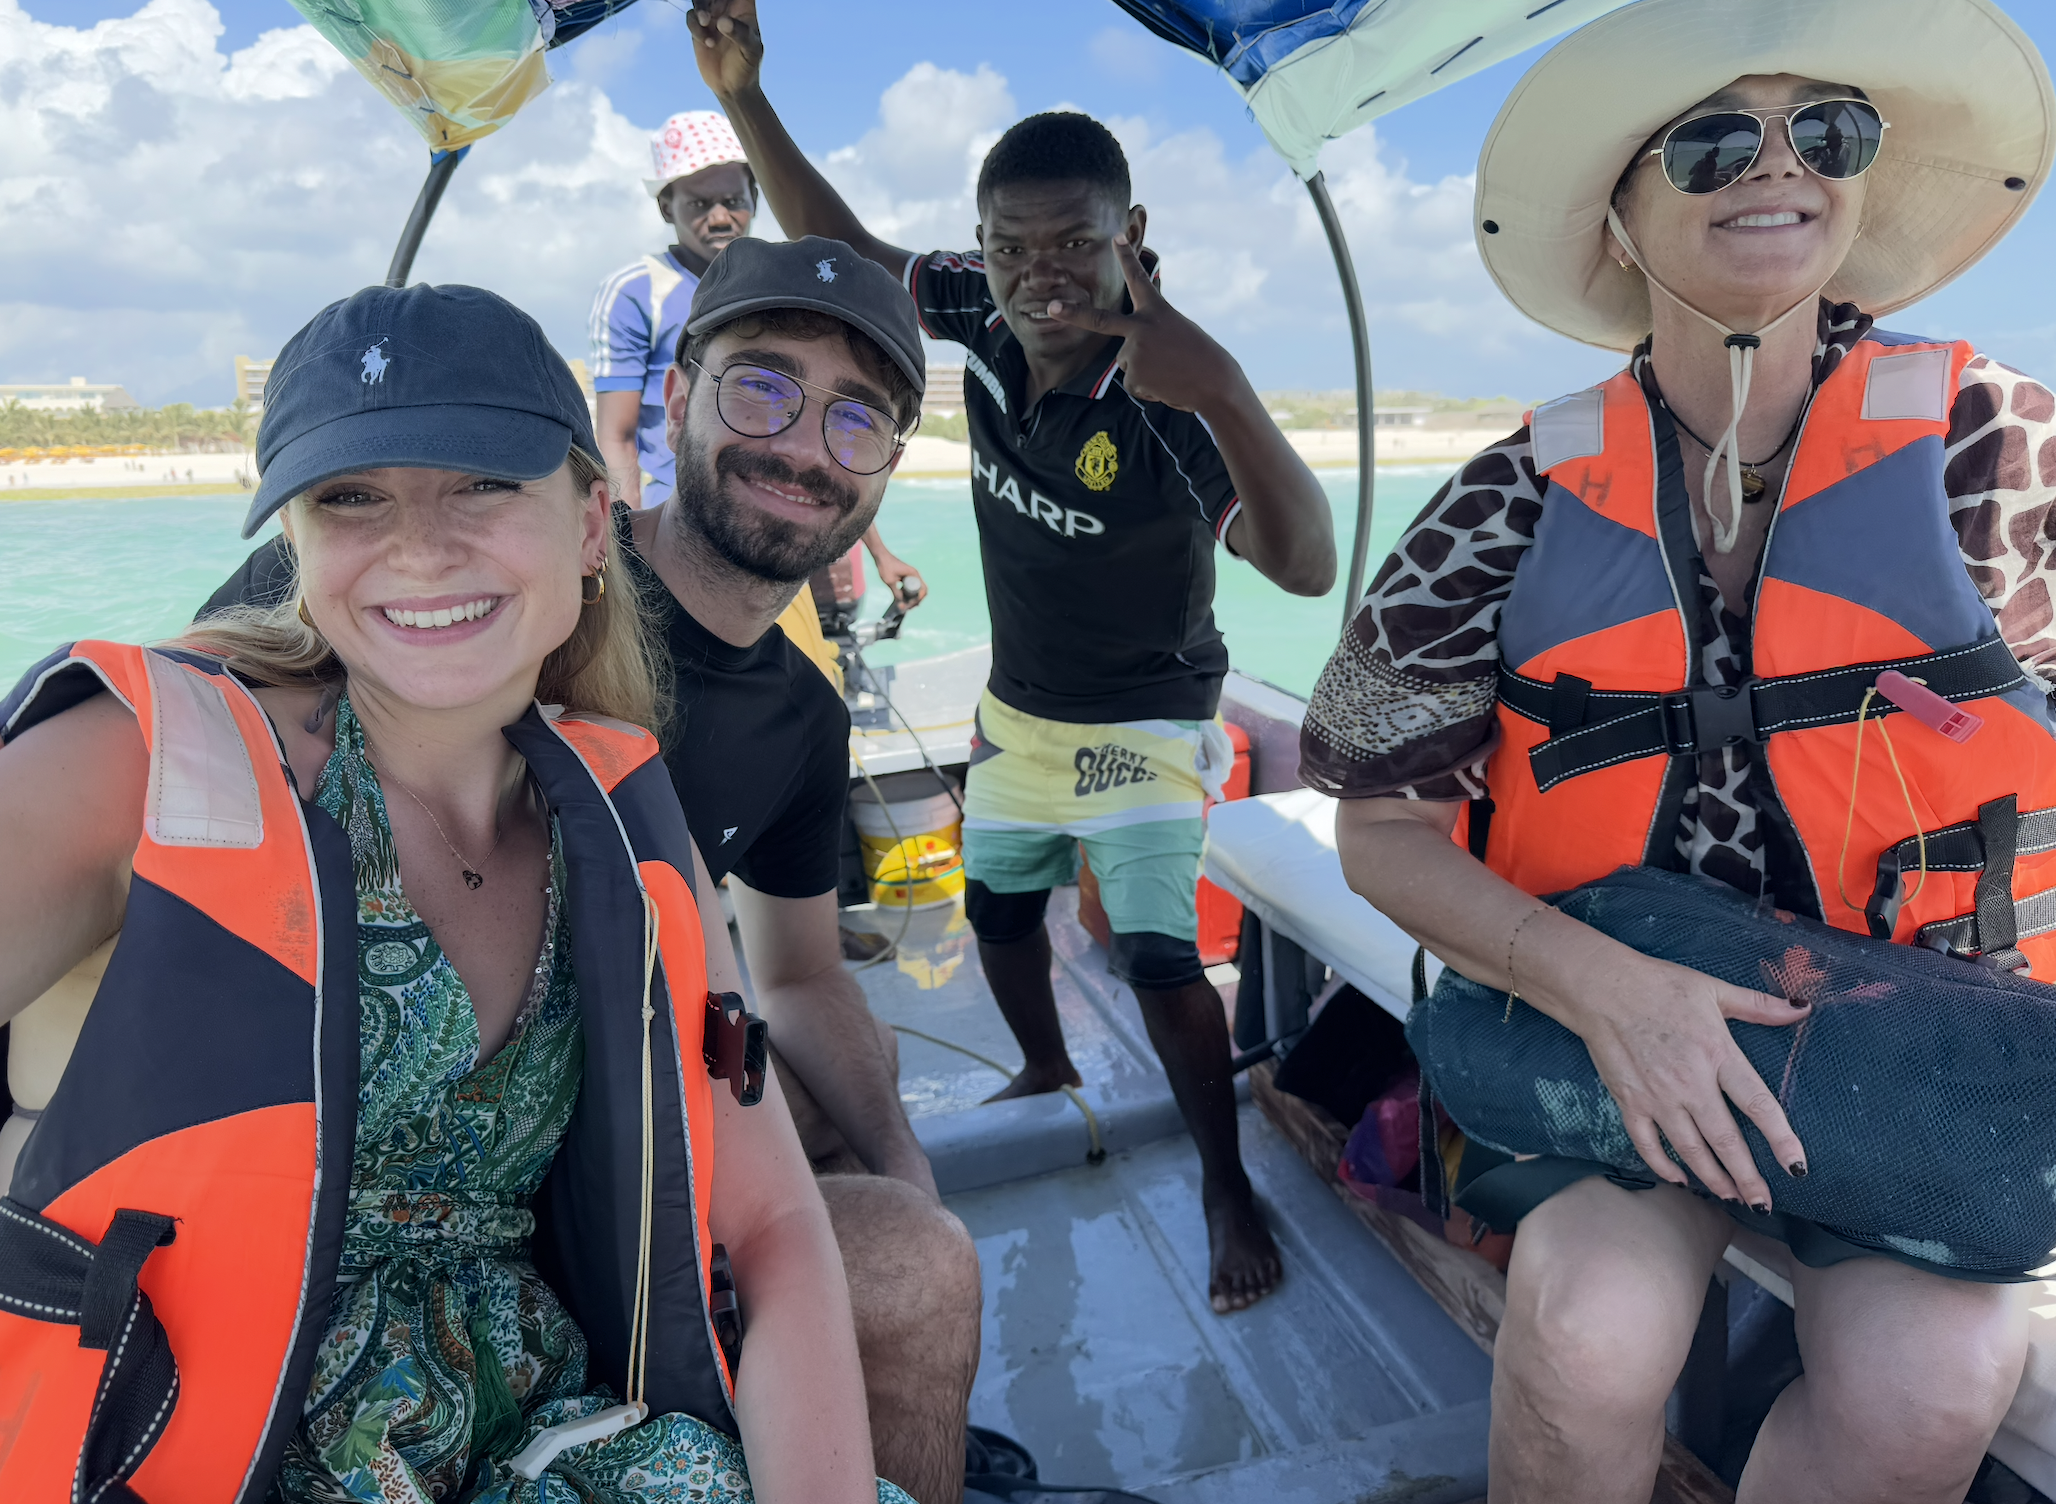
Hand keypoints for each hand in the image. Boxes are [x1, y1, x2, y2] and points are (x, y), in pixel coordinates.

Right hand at [688, 0, 762, 100]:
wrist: (731, 88)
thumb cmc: (747, 67)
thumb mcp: (750, 51)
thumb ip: (740, 34)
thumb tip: (722, 21)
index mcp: (744, 7)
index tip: (724, 7)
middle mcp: (728, 8)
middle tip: (708, 13)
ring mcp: (712, 17)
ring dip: (700, 8)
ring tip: (705, 22)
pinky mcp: (699, 28)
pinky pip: (691, 16)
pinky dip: (695, 27)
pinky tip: (708, 43)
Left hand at [872, 553, 924, 607]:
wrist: (880, 556)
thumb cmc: (885, 566)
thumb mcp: (890, 581)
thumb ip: (896, 593)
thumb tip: (901, 604)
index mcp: (914, 574)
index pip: (923, 589)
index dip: (919, 599)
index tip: (910, 604)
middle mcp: (915, 575)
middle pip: (920, 592)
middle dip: (915, 601)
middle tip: (906, 608)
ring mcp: (911, 576)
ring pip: (915, 591)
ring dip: (911, 600)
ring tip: (903, 607)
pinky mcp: (906, 578)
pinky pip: (910, 588)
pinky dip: (907, 596)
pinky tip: (901, 601)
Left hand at [1043, 237, 1237, 413]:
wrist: (1214, 383)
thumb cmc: (1199, 357)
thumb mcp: (1175, 333)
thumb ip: (1148, 335)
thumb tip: (1127, 359)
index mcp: (1157, 311)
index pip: (1139, 280)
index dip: (1127, 258)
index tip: (1116, 238)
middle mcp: (1141, 328)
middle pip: (1099, 320)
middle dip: (1072, 313)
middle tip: (1050, 307)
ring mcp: (1134, 352)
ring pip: (1127, 361)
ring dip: (1145, 370)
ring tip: (1169, 371)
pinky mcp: (1133, 376)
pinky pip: (1133, 382)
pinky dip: (1149, 387)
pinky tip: (1166, 384)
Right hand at [1555, 942, 1810, 1210]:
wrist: (1601, 988)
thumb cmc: (1659, 985)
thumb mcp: (1713, 990)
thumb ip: (1759, 1005)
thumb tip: (1802, 1010)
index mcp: (1717, 1053)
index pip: (1758, 1105)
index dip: (1781, 1140)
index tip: (1798, 1168)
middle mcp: (1691, 1083)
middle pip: (1726, 1140)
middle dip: (1747, 1177)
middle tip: (1763, 1202)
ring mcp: (1658, 1097)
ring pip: (1691, 1149)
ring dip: (1713, 1178)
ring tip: (1731, 1196)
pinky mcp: (1630, 1102)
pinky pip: (1648, 1144)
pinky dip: (1664, 1166)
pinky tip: (1680, 1179)